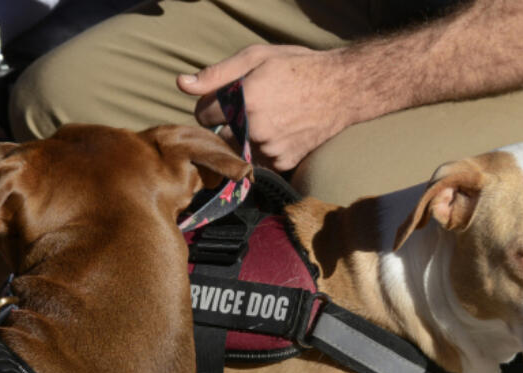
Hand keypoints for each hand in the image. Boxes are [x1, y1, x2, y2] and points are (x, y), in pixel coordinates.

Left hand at [177, 45, 356, 171]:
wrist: (341, 89)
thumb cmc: (297, 66)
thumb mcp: (255, 57)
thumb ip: (216, 74)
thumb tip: (181, 84)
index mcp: (244, 100)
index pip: (202, 114)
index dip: (211, 104)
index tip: (224, 98)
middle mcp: (255, 129)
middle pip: (218, 136)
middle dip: (225, 124)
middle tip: (247, 109)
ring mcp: (270, 149)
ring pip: (237, 151)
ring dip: (241, 140)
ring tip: (264, 120)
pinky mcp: (283, 163)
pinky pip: (258, 162)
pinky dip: (260, 151)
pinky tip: (277, 132)